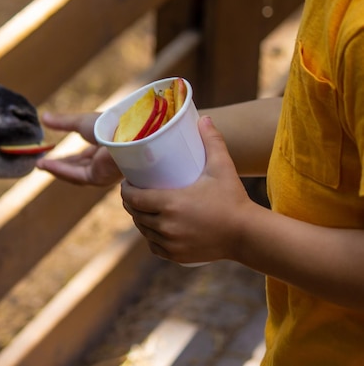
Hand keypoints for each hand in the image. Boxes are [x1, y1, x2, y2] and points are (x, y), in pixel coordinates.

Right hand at [36, 112, 121, 185]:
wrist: (124, 133)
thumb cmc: (109, 124)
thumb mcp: (81, 121)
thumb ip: (63, 122)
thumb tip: (43, 117)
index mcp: (105, 148)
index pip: (83, 157)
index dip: (66, 157)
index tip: (51, 155)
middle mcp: (103, 162)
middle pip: (77, 167)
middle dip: (59, 165)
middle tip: (41, 162)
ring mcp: (101, 171)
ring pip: (74, 173)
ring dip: (56, 169)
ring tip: (39, 164)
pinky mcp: (98, 178)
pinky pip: (74, 175)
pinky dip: (60, 170)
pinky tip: (45, 164)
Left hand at [121, 116, 254, 263]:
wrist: (248, 235)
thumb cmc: (233, 199)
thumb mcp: (222, 167)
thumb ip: (212, 141)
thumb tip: (204, 118)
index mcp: (169, 204)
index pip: (133, 198)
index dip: (125, 190)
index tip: (126, 182)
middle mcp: (165, 226)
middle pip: (136, 214)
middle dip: (130, 203)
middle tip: (134, 192)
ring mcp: (170, 243)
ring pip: (143, 230)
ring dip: (139, 219)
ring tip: (141, 208)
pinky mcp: (177, 256)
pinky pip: (154, 246)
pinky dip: (151, 237)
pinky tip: (151, 228)